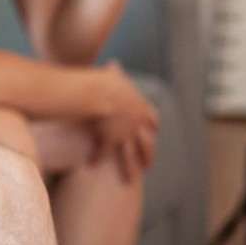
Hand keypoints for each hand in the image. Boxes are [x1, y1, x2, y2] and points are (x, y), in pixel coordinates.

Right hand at [91, 61, 158, 183]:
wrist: (102, 93)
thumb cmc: (106, 80)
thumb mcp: (114, 74)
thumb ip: (115, 73)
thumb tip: (113, 64)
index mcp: (140, 107)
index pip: (152, 119)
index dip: (152, 126)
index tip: (154, 131)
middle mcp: (136, 124)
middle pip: (147, 143)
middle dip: (148, 154)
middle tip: (148, 165)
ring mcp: (124, 134)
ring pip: (130, 155)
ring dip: (131, 168)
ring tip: (130, 180)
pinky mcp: (109, 140)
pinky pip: (104, 152)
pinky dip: (97, 158)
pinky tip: (92, 165)